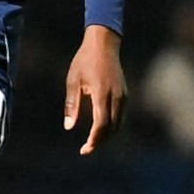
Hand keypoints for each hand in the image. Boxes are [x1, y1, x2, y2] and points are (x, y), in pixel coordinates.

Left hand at [63, 25, 126, 155]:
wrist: (103, 44)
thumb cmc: (84, 61)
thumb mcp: (73, 81)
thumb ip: (72, 105)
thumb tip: (69, 127)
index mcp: (102, 93)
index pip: (101, 124)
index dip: (94, 140)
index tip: (84, 149)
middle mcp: (116, 96)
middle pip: (112, 128)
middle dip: (100, 141)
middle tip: (86, 149)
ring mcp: (123, 96)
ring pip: (118, 124)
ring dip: (107, 135)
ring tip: (92, 141)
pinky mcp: (125, 94)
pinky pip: (120, 116)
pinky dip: (112, 126)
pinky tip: (100, 129)